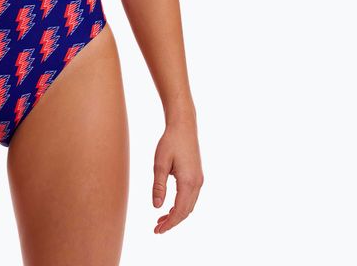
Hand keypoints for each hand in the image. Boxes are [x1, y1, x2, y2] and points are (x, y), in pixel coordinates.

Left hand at [152, 118, 203, 233]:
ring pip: (189, 205)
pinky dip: (181, 206)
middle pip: (186, 211)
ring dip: (177, 215)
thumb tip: (157, 207)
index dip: (169, 224)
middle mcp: (197, 183)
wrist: (184, 126)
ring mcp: (199, 180)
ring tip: (161, 220)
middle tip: (157, 228)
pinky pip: (191, 197)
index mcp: (188, 182)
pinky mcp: (197, 175)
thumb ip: (158, 186)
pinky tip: (170, 206)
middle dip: (172, 222)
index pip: (179, 211)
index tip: (157, 231)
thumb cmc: (170, 142)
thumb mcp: (159, 163)